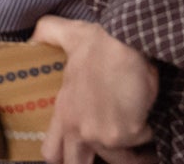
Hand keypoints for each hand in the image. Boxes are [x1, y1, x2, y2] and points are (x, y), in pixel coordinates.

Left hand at [31, 16, 157, 163]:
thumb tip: (33, 34)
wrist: (126, 39)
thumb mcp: (69, 35)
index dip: (64, 158)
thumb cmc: (102, 39)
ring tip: (137, 123)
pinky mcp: (124, 135)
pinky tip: (149, 112)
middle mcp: (77, 128)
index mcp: (64, 111)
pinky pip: (144, 144)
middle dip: (95, 161)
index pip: (52, 152)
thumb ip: (49, 34)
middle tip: (112, 142)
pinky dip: (150, 132)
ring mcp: (99, 134)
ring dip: (131, 146)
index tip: (82, 154)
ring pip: (120, 158)